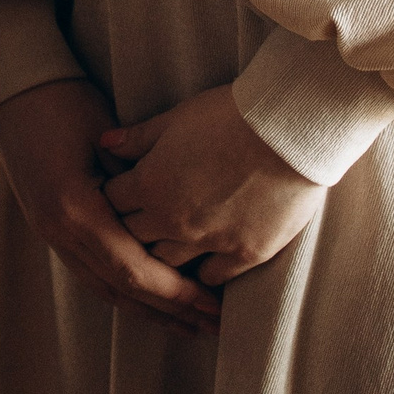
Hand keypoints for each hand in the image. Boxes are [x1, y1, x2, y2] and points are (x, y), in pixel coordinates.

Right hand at [0, 79, 218, 332]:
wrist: (15, 90)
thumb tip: (181, 223)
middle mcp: (59, 233)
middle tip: (214, 324)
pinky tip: (151, 300)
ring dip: (149, 309)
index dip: (175, 292)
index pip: (131, 269)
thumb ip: (138, 183)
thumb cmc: (65, 101)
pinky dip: (126, 291)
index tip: (214, 303)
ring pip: (105, 289)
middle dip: (170, 310)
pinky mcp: (51, 230)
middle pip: (121, 289)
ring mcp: (50, 235)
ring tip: (190, 324)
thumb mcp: (107, 137)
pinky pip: (93, 273)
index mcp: (73, 210)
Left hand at [98, 83, 322, 289]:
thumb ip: (137, 137)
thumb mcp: (176, 118)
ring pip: (167, 264)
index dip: (113, 194)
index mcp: (151, 184)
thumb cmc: (230, 114)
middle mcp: (174, 220)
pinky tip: (202, 260)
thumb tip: (104, 143)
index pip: (112, 202)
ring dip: (162, 252)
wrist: (289, 131)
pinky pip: (211, 278)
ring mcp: (209, 242)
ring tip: (167, 240)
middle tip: (139, 216)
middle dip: (131, 225)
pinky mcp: (244, 254)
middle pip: (133, 237)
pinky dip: (201, 272)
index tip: (119, 189)